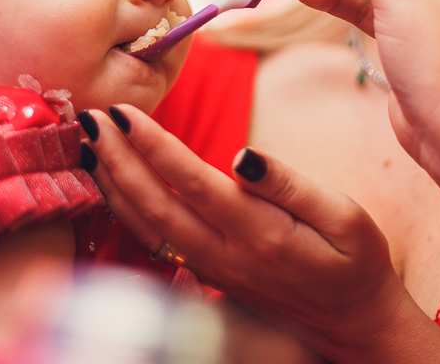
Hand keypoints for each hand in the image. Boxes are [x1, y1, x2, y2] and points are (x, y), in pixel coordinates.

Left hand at [83, 106, 439, 363]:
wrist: (352, 325)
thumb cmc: (353, 262)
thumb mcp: (344, 216)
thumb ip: (290, 185)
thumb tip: (241, 156)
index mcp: (259, 233)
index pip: (192, 183)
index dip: (153, 146)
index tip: (124, 113)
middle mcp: (224, 255)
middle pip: (154, 204)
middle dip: (116, 158)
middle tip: (89, 117)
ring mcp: (208, 269)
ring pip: (145, 225)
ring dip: (110, 182)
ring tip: (86, 141)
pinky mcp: (203, 274)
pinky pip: (152, 239)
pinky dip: (122, 207)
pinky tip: (108, 180)